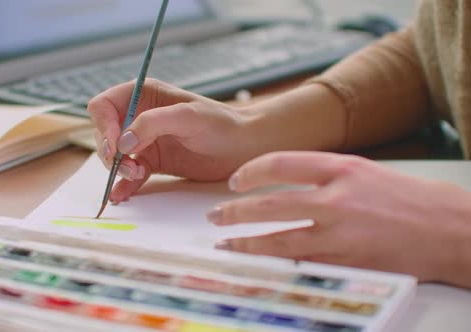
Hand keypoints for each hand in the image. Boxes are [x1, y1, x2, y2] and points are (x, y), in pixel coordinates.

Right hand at [88, 79, 257, 202]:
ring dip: (118, 168)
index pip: (104, 106)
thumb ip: (153, 123)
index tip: (115, 146)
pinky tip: (122, 194)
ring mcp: (145, 141)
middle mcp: (140, 117)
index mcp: (144, 95)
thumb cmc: (222, 124)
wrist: (245, 148)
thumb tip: (123, 142)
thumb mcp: (188, 116)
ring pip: (114, 156)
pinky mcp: (153, 163)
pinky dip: (123, 185)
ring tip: (137, 175)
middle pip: (105, 133)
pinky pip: (129, 174)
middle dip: (110, 151)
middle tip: (128, 166)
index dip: (103, 126)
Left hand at [208, 151, 470, 286]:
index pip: (280, 163)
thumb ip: (326, 176)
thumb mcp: (366, 172)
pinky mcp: (347, 261)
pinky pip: (300, 263)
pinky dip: (275, 263)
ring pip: (278, 238)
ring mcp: (341, 232)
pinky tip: (259, 263)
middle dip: (235, 211)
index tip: (235, 181)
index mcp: (342, 168)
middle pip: (270, 203)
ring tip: (226, 243)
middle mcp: (337, 197)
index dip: (250, 172)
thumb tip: (287, 184)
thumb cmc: (412, 200)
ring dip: (246, 242)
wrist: (452, 229)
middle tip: (216, 216)